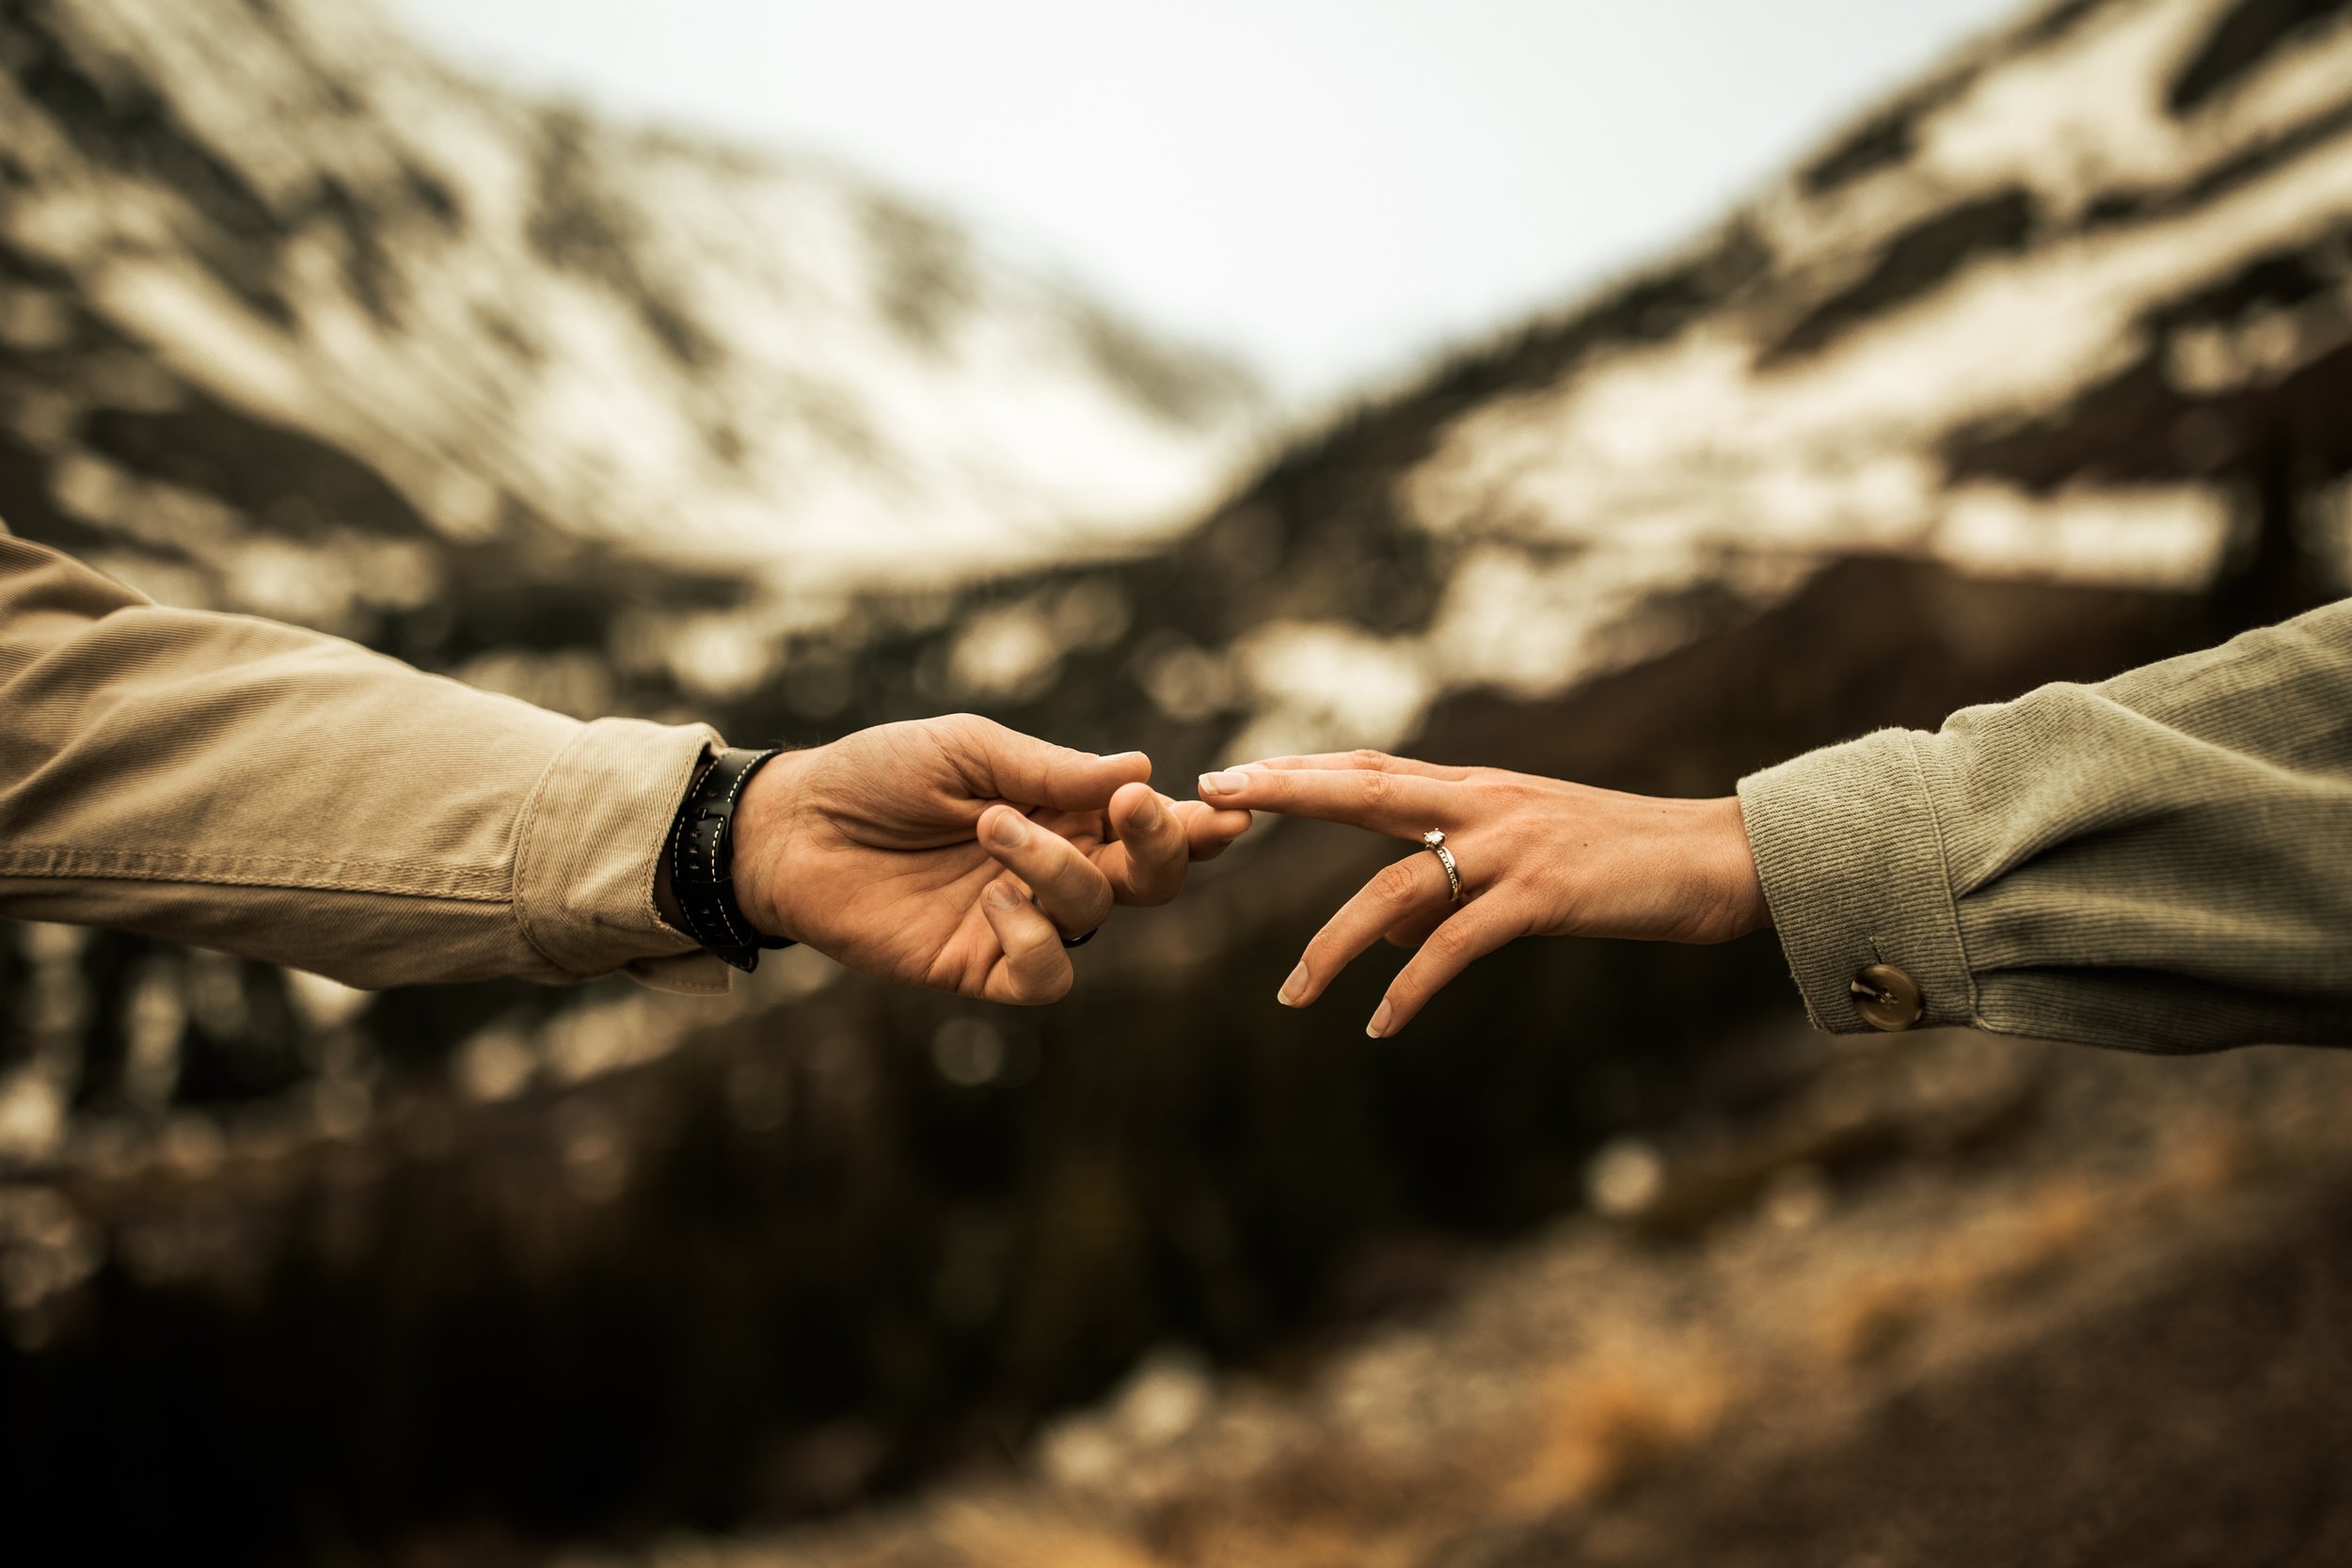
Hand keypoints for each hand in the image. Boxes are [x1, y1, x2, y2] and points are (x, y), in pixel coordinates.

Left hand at [732, 715, 1248, 1002]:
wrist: (793, 826)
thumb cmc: (878, 773)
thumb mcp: (967, 749)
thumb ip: (1051, 769)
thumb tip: (1143, 770)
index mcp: (1063, 809)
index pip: (1149, 823)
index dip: (1197, 823)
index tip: (1231, 809)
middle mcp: (1054, 867)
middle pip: (1150, 878)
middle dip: (1162, 846)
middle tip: (1133, 810)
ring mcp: (1020, 920)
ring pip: (1095, 914)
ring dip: (1059, 870)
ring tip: (992, 828)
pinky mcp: (979, 967)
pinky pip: (1045, 977)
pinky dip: (1034, 940)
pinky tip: (990, 904)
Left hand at [1195, 751, 1768, 1036]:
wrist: (1723, 858)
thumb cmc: (1627, 865)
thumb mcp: (1529, 869)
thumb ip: (1453, 891)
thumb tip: (1386, 937)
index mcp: (1480, 789)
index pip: (1372, 770)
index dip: (1301, 771)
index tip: (1235, 773)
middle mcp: (1486, 802)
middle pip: (1363, 790)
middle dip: (1284, 793)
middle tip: (1213, 797)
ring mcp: (1513, 844)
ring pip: (1396, 885)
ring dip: (1337, 944)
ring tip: (1293, 996)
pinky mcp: (1544, 892)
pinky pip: (1457, 945)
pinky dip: (1413, 986)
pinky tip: (1382, 1024)